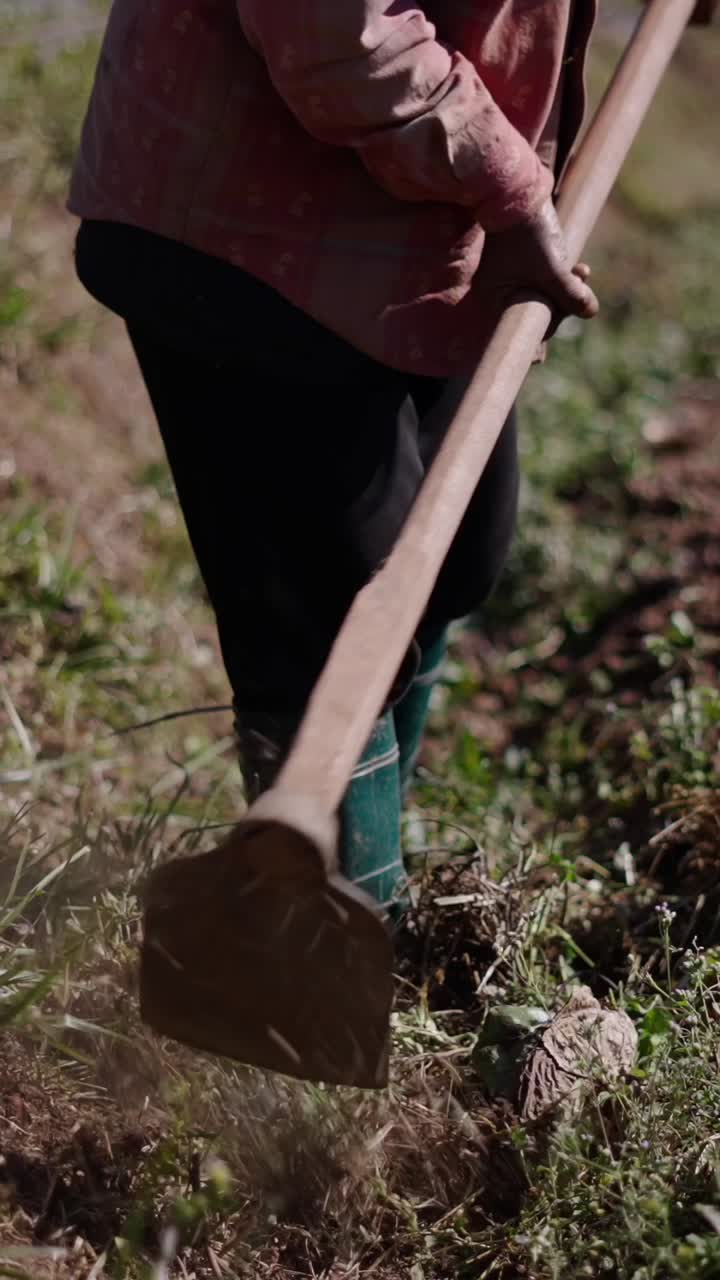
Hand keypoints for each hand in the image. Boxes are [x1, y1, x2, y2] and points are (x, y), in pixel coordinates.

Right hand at [475, 198, 598, 333]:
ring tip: (583, 272)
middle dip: (563, 303)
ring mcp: (509, 277)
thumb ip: (571, 295)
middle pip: (537, 312)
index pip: (525, 327)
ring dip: (567, 287)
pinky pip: (544, 279)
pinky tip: (581, 268)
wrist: (517, 190)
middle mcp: (498, 292)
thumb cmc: (528, 234)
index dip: (550, 324)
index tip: (566, 318)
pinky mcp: (520, 263)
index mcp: (495, 300)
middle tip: (582, 290)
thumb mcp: (553, 270)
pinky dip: (562, 275)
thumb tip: (590, 312)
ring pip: (544, 294)